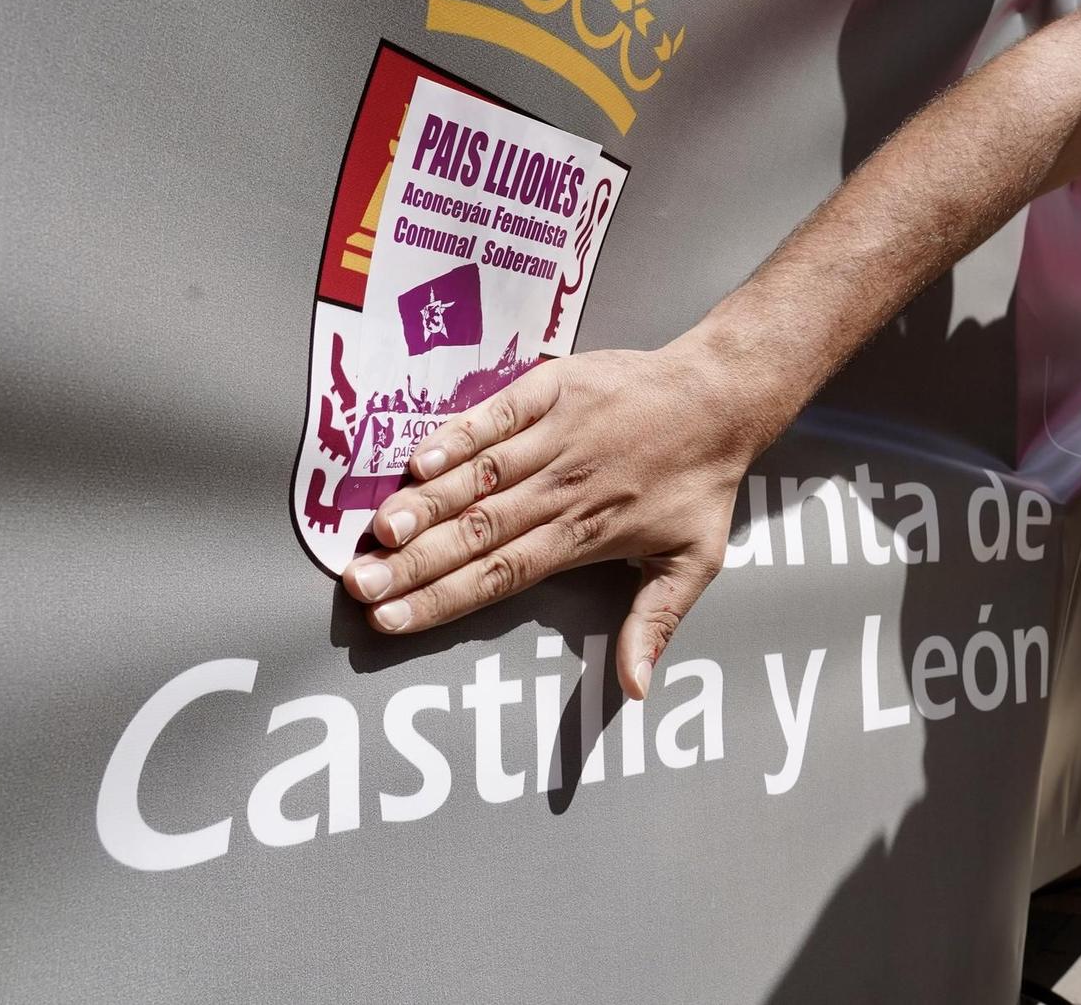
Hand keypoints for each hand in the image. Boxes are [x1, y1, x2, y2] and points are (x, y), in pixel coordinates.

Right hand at [343, 333, 768, 698]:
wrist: (720, 397)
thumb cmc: (702, 484)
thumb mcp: (695, 562)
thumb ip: (656, 622)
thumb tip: (634, 689)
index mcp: (585, 534)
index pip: (501, 575)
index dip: (444, 600)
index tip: (391, 622)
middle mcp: (562, 489)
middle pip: (477, 533)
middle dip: (414, 564)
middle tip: (360, 587)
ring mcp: (555, 437)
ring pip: (479, 477)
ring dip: (426, 505)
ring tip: (377, 533)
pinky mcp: (552, 390)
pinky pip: (498, 415)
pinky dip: (458, 435)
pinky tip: (418, 460)